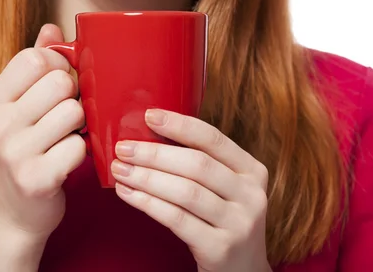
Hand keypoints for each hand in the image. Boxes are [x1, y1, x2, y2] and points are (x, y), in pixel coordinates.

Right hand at [0, 24, 86, 241]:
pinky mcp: (36, 179)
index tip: (58, 84)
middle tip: (64, 116)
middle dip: (73, 97)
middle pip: (61, 82)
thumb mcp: (18, 106)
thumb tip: (52, 26)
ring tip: (64, 138)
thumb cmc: (22, 150)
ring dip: (79, 126)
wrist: (14, 212)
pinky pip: (79, 146)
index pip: (36, 58)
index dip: (59, 67)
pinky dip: (81, 153)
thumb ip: (34, 65)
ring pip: (75, 111)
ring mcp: (14, 152)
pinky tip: (66, 161)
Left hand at [111, 109, 270, 271]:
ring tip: (120, 170)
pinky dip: (148, 204)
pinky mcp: (220, 248)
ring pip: (185, 192)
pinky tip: (128, 194)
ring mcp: (238, 223)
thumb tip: (150, 133)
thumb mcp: (226, 188)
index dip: (179, 125)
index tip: (149, 116)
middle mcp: (251, 195)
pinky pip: (177, 219)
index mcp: (252, 171)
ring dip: (147, 178)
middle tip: (123, 148)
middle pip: (196, 165)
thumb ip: (201, 163)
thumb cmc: (223, 221)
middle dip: (154, 153)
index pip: (213, 139)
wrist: (243, 271)